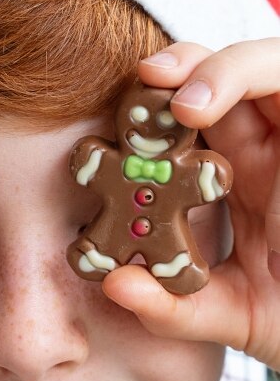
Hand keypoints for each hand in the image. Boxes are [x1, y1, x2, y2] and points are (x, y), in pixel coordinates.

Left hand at [102, 39, 279, 369]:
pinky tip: (224, 108)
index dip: (153, 107)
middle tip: (148, 80)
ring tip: (186, 103)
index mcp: (232, 176)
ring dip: (223, 68)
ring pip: (267, 65)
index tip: (117, 124)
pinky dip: (257, 77)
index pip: (187, 120)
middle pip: (219, 76)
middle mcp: (263, 148)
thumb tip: (115, 285)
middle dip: (182, 67)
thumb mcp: (233, 315)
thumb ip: (172, 307)